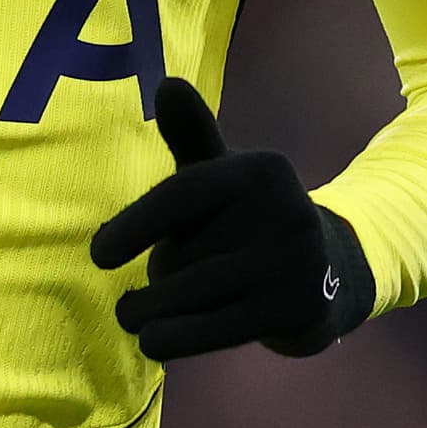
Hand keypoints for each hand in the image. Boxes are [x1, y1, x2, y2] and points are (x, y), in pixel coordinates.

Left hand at [89, 78, 374, 360]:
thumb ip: (191, 136)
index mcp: (260, 169)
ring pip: (194, 293)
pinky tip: (152, 342)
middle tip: (160, 281)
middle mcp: (285, 210)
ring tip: (137, 316)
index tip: (97, 256)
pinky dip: (176, 338)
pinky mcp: (297, 309)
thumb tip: (167, 85)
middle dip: (159, 273)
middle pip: (184, 251)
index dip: (135, 226)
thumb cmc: (249, 221)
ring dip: (153, 311)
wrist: (328, 276)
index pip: (182, 196)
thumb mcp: (221, 176)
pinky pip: (217, 329)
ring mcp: (295, 263)